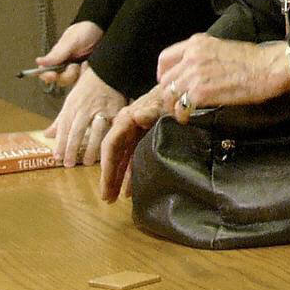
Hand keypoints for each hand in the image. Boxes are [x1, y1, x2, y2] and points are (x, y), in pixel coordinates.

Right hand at [34, 20, 103, 87]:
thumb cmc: (86, 31)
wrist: (104, 29)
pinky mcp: (88, 73)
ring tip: (85, 63)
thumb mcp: (71, 41)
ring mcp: (78, 70)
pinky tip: (90, 66)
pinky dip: (87, 75)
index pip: (46, 71)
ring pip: (73, 82)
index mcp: (58, 57)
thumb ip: (57, 54)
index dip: (47, 76)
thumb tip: (39, 62)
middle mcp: (66, 65)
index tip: (53, 75)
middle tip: (74, 66)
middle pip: (60, 80)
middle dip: (67, 76)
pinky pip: (85, 81)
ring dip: (79, 75)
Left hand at [41, 63, 127, 167]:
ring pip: (95, 131)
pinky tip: (107, 151)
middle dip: (72, 148)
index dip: (60, 142)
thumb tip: (47, 135)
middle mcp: (86, 108)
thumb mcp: (71, 101)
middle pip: (77, 130)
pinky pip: (112, 128)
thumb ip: (60, 120)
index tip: (57, 157)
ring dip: (91, 148)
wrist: (108, 72)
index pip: (64, 126)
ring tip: (86, 162)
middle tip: (68, 164)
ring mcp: (102, 110)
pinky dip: (110, 140)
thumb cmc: (88, 89)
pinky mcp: (117, 112)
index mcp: (72, 105)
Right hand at [99, 86, 172, 202]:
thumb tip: (137, 116)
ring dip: (118, 178)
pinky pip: (134, 158)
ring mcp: (135, 133)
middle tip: (106, 198)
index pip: (112, 145)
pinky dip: (130, 173)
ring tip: (113, 198)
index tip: (106, 185)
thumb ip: (151, 110)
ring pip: (123, 159)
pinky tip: (129, 189)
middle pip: (114, 154)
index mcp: (128, 118)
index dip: (107, 166)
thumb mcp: (163, 103)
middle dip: (109, 177)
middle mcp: (127, 127)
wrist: (183, 91)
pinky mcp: (144, 138)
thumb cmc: (172, 97)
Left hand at [154, 34, 289, 114]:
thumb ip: (204, 56)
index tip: (168, 83)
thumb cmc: (253, 60)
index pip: (165, 58)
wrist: (268, 67)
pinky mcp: (200, 92)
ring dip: (173, 107)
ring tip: (181, 113)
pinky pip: (181, 107)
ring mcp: (194, 74)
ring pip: (169, 95)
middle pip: (165, 80)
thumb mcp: (222, 47)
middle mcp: (191, 56)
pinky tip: (188, 118)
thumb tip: (196, 71)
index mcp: (196, 43)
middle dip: (168, 94)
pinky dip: (182, 115)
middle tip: (176, 103)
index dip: (163, 74)